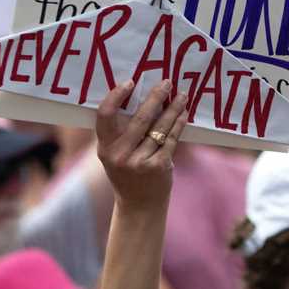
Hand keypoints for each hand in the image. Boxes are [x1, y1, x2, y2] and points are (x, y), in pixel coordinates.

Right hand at [95, 79, 187, 209]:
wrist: (139, 206)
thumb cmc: (127, 174)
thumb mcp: (115, 156)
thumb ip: (121, 134)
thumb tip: (139, 97)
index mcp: (105, 148)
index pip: (105, 116)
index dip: (116, 96)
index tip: (130, 82)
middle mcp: (119, 155)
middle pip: (139, 118)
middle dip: (155, 97)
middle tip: (166, 82)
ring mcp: (139, 162)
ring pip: (160, 127)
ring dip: (173, 108)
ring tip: (181, 96)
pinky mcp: (158, 166)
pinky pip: (171, 139)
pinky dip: (178, 124)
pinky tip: (184, 114)